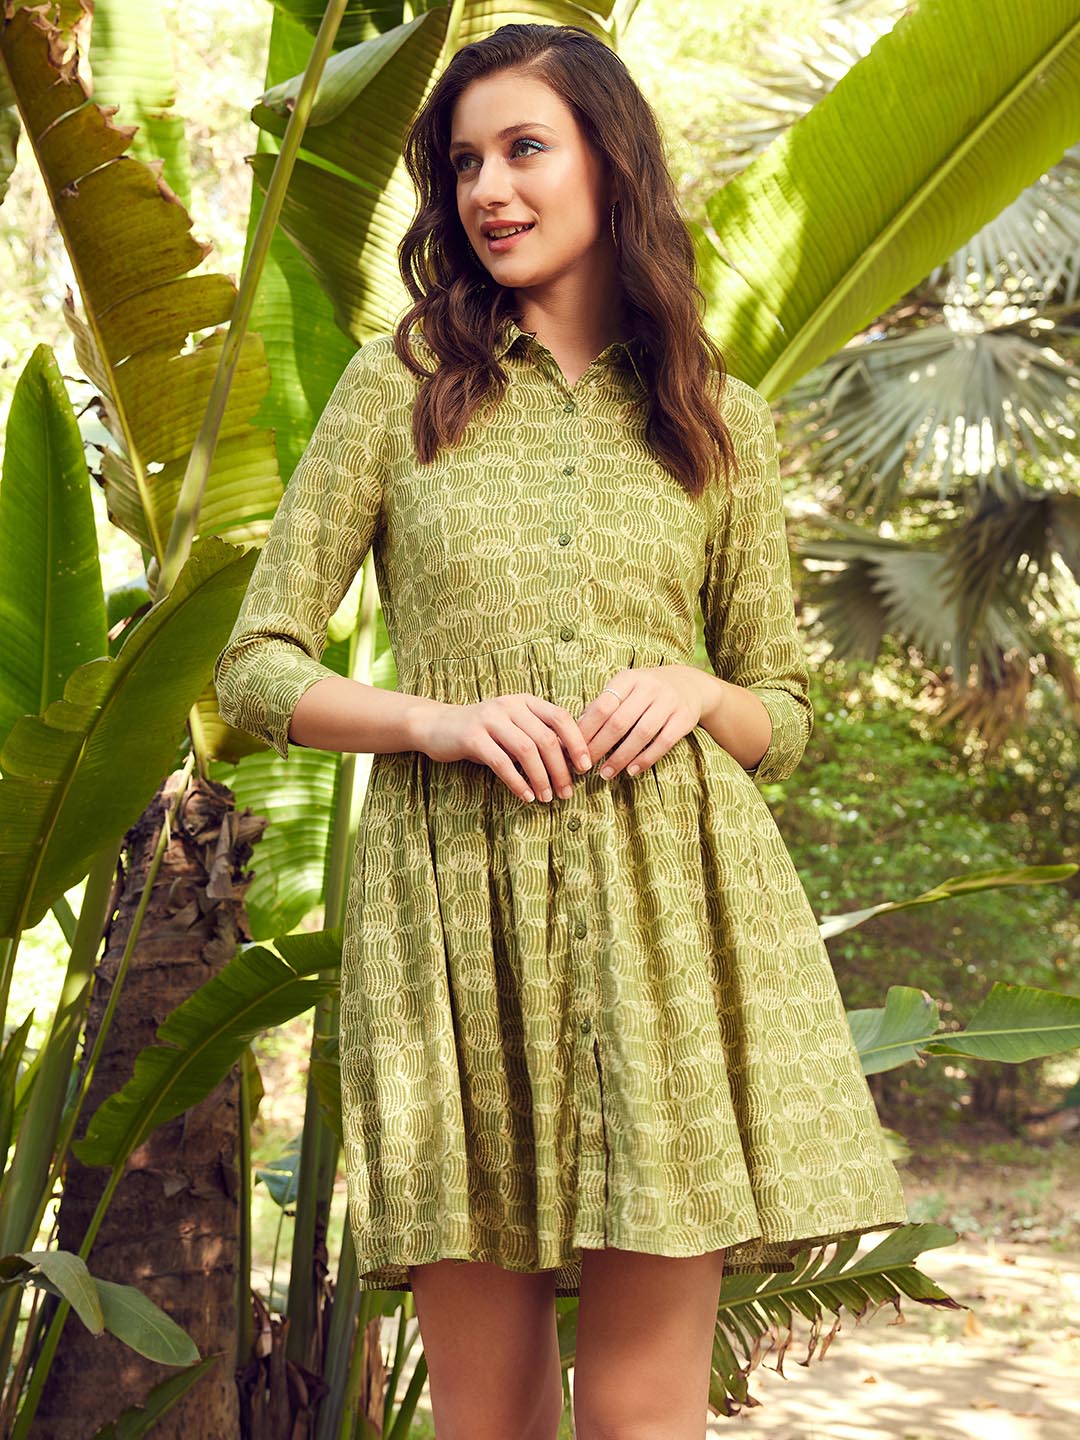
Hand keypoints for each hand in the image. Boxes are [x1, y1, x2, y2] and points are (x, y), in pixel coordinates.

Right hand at [418, 693, 592, 803]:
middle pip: (545, 738)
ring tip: (547, 797)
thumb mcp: (512, 728)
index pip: (560, 717)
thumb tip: (570, 761)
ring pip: (526, 751)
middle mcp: (509, 705)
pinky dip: (517, 782)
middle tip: (566, 792)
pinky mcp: (472, 736)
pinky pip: (501, 762)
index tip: (585, 767)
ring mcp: (489, 719)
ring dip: (541, 778)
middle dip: (560, 769)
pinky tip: (525, 796)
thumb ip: (537, 737)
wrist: (437, 726)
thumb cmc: (483, 733)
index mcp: (524, 701)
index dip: (576, 742)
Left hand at [576, 665, 704, 778]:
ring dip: (621, 757)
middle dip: (599, 746)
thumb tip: (575, 727)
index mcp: (628, 678)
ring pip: (641, 734)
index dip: (587, 730)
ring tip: (606, 773)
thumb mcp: (626, 688)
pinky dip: (646, 759)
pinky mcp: (684, 718)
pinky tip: (632, 770)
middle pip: (619, 721)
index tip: (574, 749)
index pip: (602, 706)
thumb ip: (604, 704)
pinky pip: (663, 742)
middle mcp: (649, 687)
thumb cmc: (647, 691)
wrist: (689, 684)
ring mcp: (669, 702)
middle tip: (585, 765)